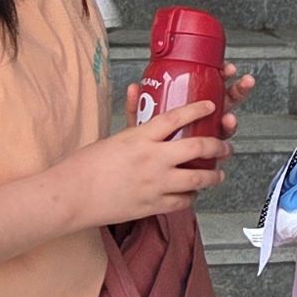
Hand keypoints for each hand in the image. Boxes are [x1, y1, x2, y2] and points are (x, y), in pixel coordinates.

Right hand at [66, 102, 230, 221]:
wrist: (71, 196)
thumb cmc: (85, 167)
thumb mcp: (111, 138)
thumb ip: (131, 119)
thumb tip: (134, 91)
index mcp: (140, 138)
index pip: (177, 117)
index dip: (198, 109)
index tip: (211, 106)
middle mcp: (153, 160)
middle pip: (198, 147)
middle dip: (218, 146)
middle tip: (225, 146)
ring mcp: (156, 184)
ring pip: (198, 179)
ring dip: (213, 176)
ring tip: (218, 174)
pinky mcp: (153, 205)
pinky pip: (183, 202)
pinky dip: (192, 197)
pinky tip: (193, 194)